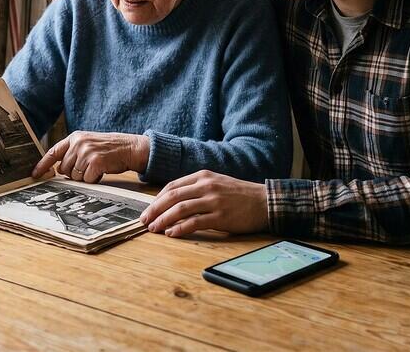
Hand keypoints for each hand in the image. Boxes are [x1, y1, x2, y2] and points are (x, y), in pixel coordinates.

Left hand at [32, 131, 149, 182]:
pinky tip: (101, 171)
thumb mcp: (88, 144)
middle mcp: (78, 143)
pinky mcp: (95, 162)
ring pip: (75, 176)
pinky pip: (86, 180)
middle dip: (74, 173)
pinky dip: (94, 180)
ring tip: (96, 167)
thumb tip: (58, 170)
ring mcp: (86, 152)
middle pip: (64, 169)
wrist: (129, 148)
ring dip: (85, 177)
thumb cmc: (108, 149)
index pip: (53, 152)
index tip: (35, 174)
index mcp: (75, 137)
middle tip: (88, 167)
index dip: (42, 165)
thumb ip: (72, 153)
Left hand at [140, 170, 268, 236]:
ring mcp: (213, 200)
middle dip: (154, 210)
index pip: (172, 186)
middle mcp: (206, 186)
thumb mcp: (216, 183)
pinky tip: (171, 234)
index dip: (156, 199)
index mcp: (202, 176)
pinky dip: (180, 228)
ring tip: (154, 229)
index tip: (148, 210)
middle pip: (172, 197)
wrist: (264, 202)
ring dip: (163, 220)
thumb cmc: (239, 195)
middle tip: (144, 221)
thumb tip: (173, 202)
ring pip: (180, 209)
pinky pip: (195, 222)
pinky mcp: (221, 216)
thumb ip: (196, 188)